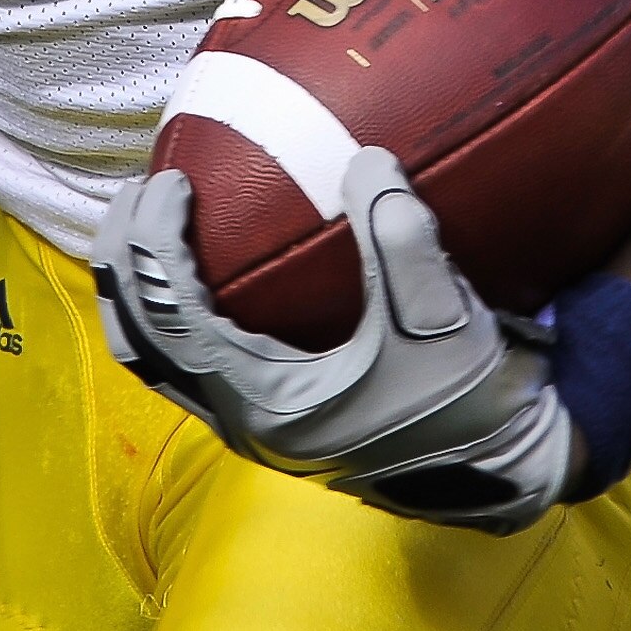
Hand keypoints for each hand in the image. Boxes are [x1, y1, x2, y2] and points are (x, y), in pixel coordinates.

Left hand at [93, 147, 573, 531]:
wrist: (504, 473)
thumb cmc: (472, 404)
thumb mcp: (441, 316)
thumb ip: (401, 236)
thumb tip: (364, 157)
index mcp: (263, 405)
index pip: (170, 318)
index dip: (156, 245)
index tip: (174, 181)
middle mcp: (240, 422)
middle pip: (139, 340)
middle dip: (126, 261)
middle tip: (141, 186)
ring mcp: (252, 423)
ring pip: (158, 357)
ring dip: (143, 288)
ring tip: (155, 217)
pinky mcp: (274, 415)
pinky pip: (195, 358)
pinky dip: (179, 307)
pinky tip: (211, 258)